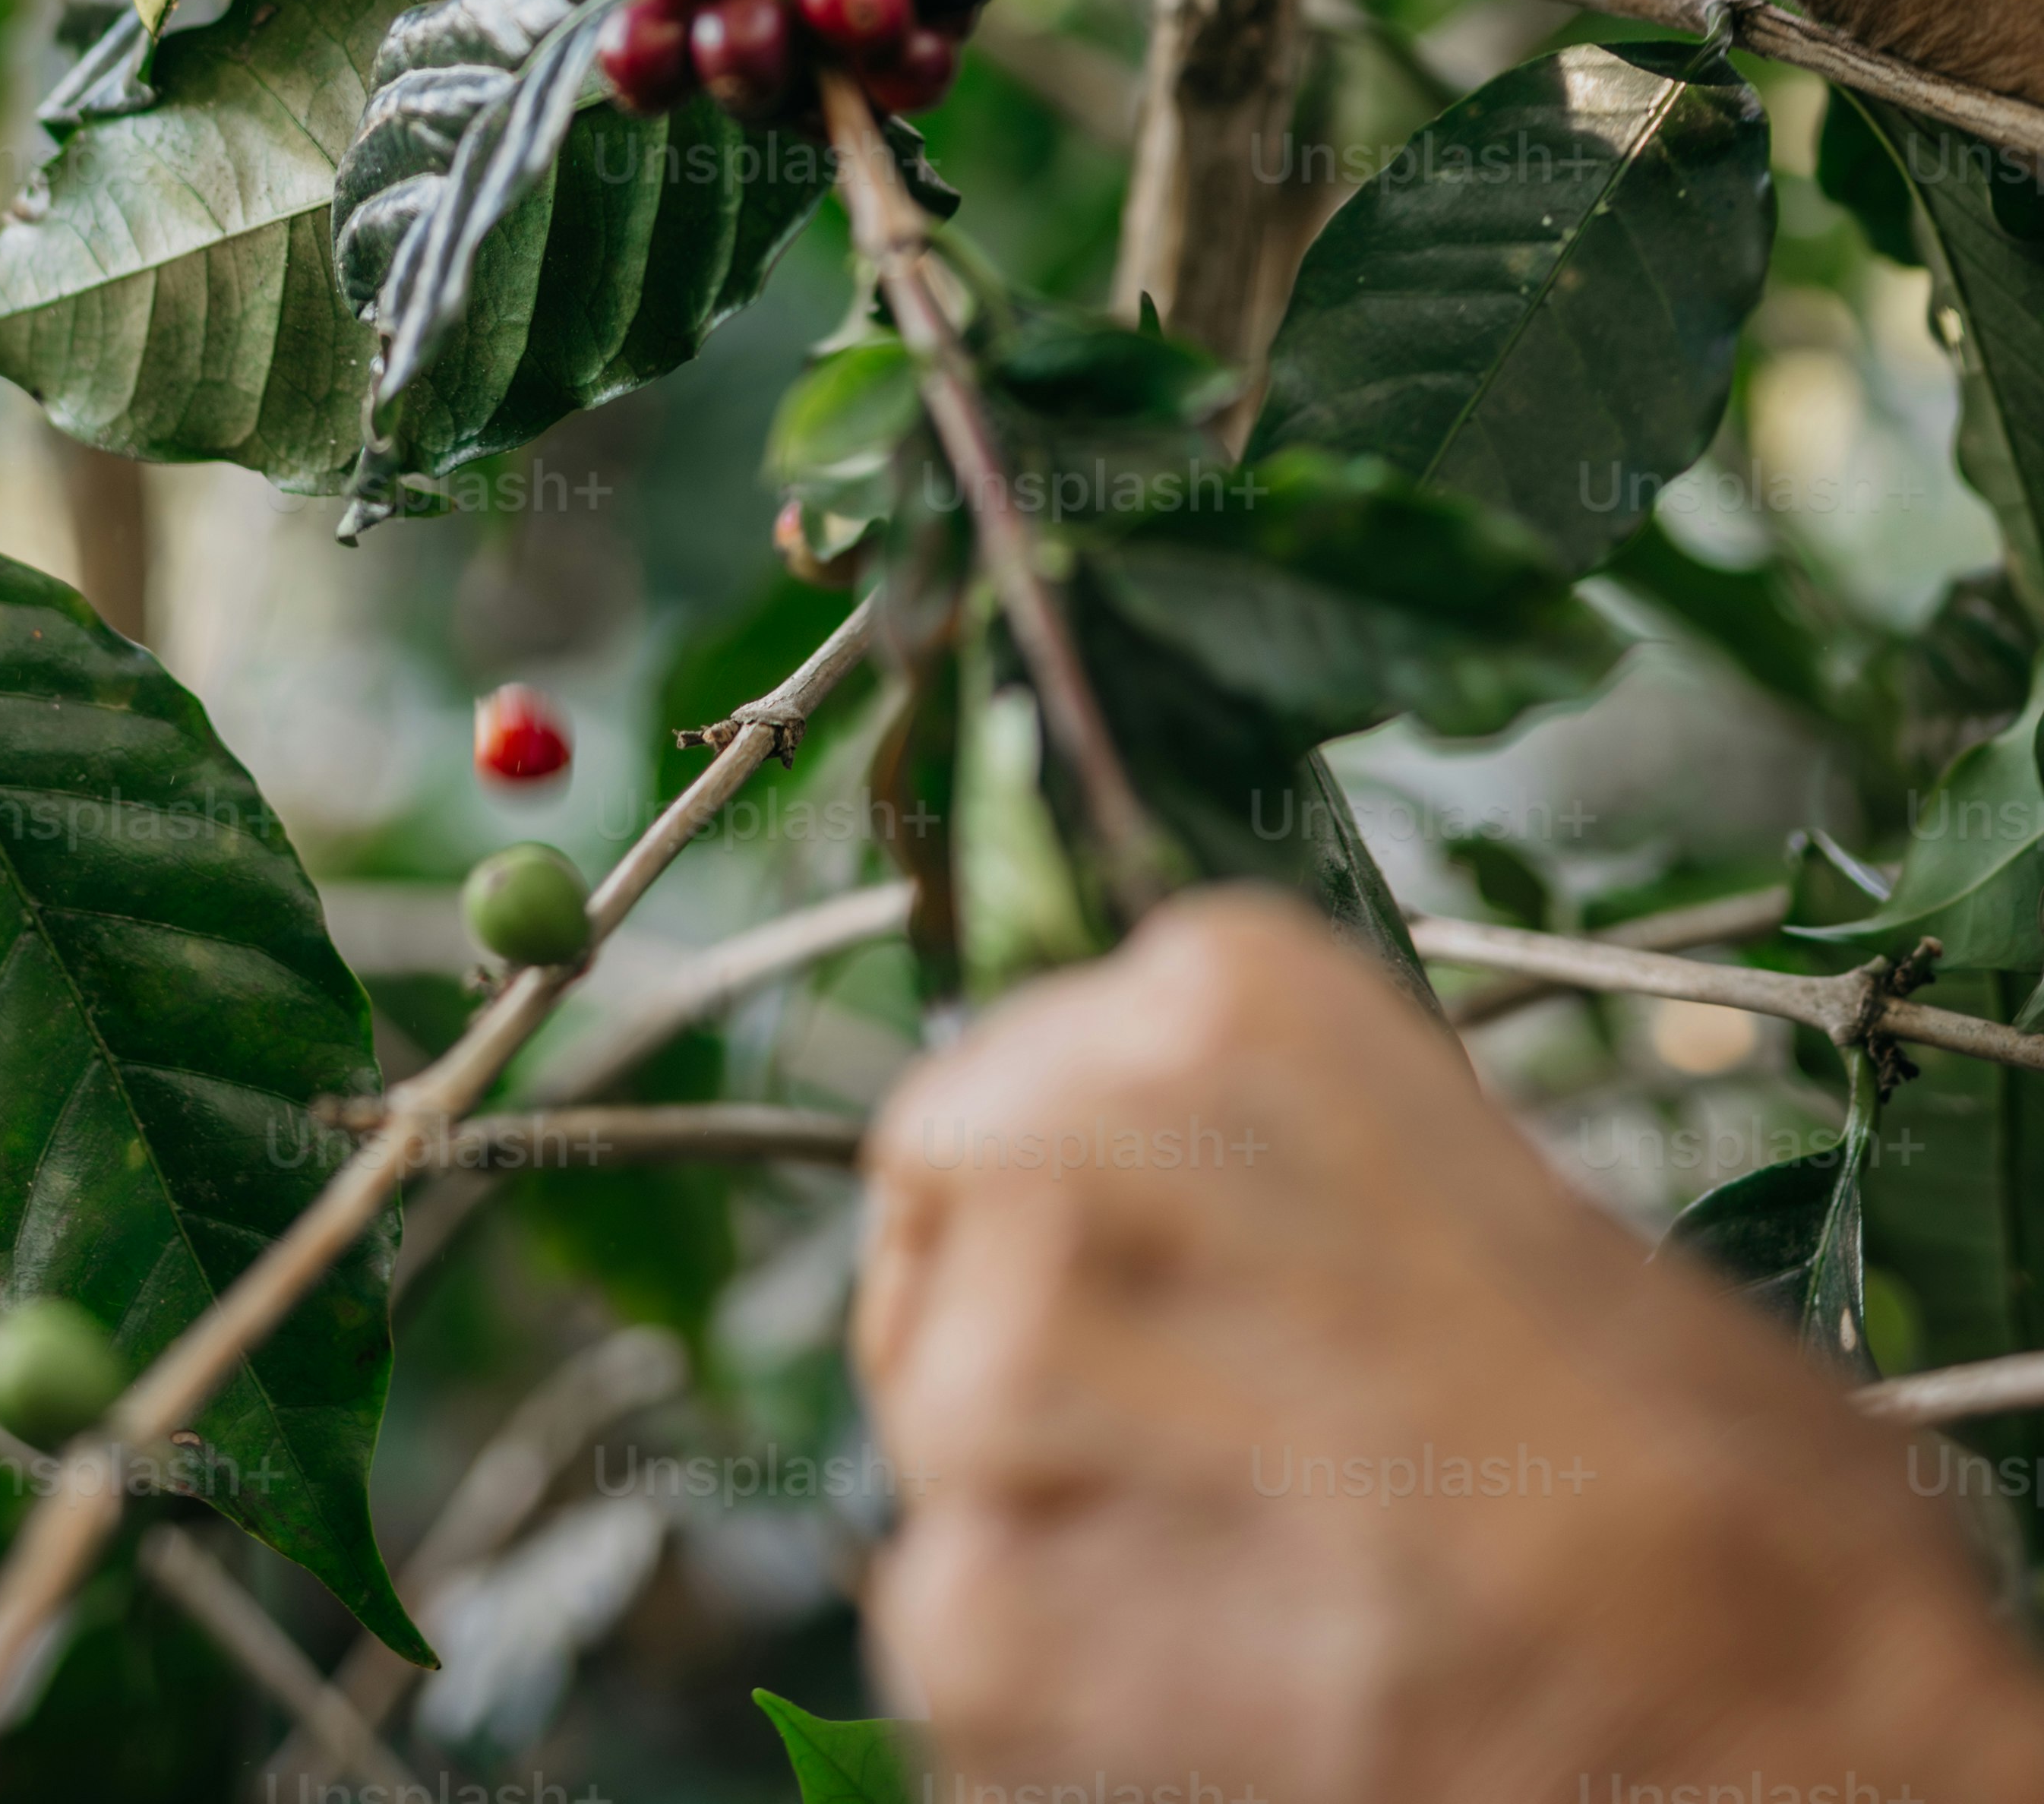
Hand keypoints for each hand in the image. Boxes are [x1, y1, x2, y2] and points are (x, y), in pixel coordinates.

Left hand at [854, 895, 2043, 1803]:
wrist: (1793, 1733)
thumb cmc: (1708, 1488)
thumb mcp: (1503, 1193)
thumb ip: (1298, 1171)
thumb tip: (1182, 1216)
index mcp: (1220, 998)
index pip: (1015, 1077)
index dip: (1080, 1209)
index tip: (1158, 1288)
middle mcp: (1083, 1139)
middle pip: (943, 1234)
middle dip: (1039, 1343)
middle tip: (1194, 1451)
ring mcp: (1011, 1384)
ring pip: (935, 1434)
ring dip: (1054, 1514)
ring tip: (1251, 1577)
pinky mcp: (986, 1621)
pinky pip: (948, 1621)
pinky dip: (1057, 1674)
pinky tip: (1226, 1683)